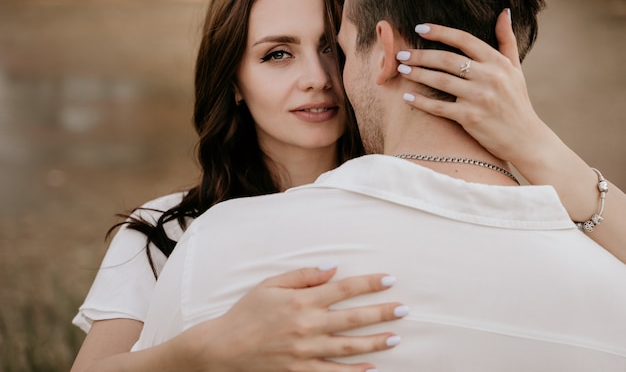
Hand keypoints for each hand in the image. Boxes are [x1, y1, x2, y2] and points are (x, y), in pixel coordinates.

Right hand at [171, 265, 406, 371]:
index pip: (343, 289)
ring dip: (375, 342)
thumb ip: (302, 276)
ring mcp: (305, 351)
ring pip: (349, 347)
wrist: (223, 348)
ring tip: (395, 337)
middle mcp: (307, 326)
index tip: (389, 279)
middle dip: (381, 313)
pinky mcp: (300, 371)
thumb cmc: (246, 313)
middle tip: (404, 309)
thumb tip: (331, 269)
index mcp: (300, 302)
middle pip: (353, 318)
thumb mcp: (269, 285)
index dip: (368, 283)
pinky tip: (371, 368)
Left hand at [396, 9, 550, 165]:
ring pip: (441, 81)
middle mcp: (489, 77)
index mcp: (497, 62)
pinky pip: (439, 107)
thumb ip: (507, 41)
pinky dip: (421, 102)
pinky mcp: (470, 118)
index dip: (440, 32)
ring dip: (418, 74)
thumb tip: (504, 12)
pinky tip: (408, 96)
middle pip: (447, 59)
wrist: (525, 138)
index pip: (464, 40)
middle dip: (420, 55)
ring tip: (401, 70)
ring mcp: (479, 98)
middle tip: (401, 54)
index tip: (419, 28)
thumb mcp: (516, 69)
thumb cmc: (517, 102)